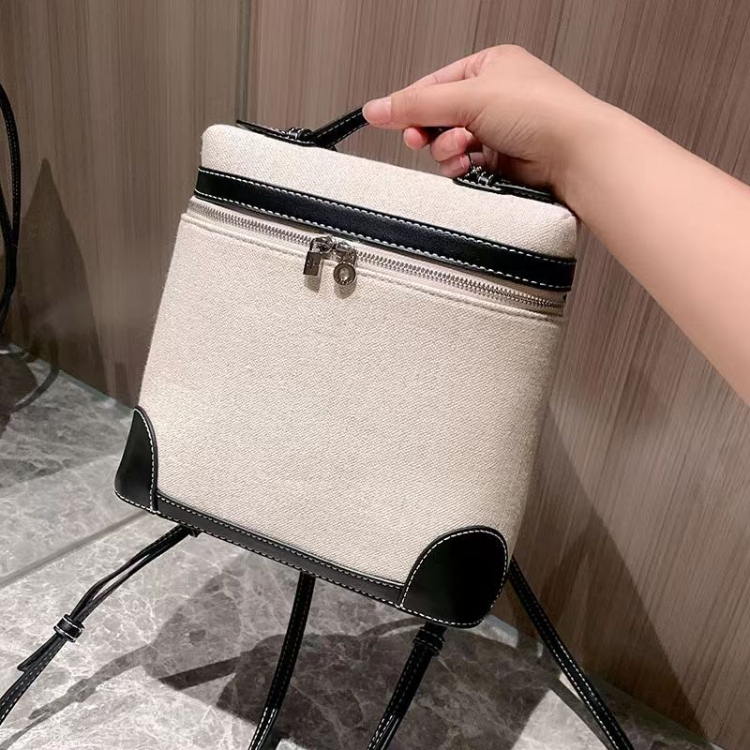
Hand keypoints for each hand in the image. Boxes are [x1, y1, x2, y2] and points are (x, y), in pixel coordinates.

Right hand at [363, 46, 606, 201]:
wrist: (573, 153)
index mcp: (488, 67)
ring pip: (448, 145)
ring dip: (448, 151)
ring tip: (464, 149)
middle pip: (438, 117)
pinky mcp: (499, 161)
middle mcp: (492, 97)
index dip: (412, 105)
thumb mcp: (467, 97)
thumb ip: (417, 106)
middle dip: (432, 131)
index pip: (434, 85)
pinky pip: (464, 165)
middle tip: (424, 138)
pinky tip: (469, 165)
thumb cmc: (540, 111)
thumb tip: (375, 108)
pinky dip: (461, 167)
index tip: (391, 120)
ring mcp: (496, 130)